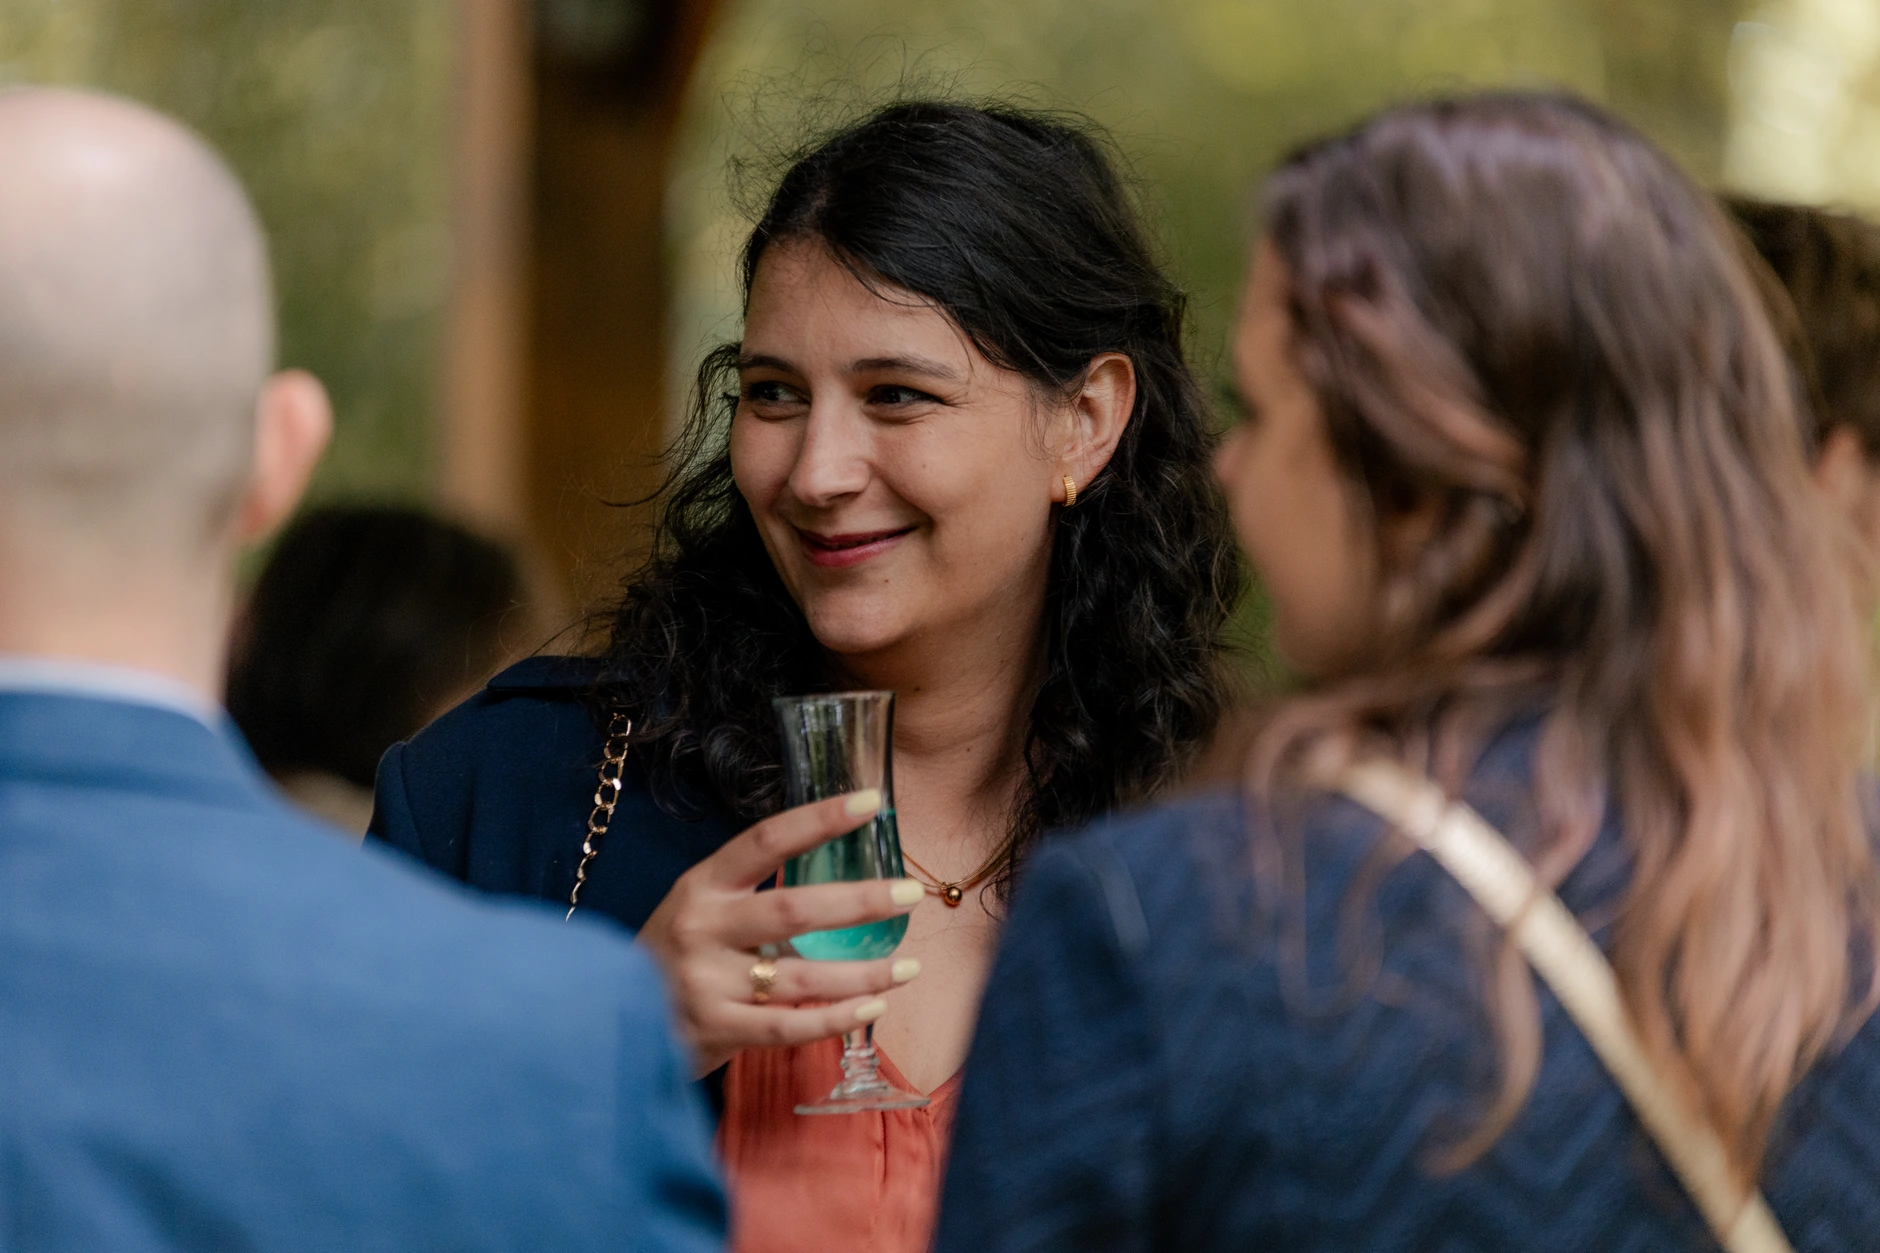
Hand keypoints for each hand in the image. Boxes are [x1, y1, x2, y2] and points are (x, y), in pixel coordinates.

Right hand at [638, 789, 924, 1076]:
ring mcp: (707, 982)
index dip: (818, 819)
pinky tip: (873, 1006)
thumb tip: (841, 870)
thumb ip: (754, 892)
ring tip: (908, 966)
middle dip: (859, 901)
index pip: (765, 840)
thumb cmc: (676, 954)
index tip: (869, 802)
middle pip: (792, 910)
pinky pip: (791, 1026)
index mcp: (703, 885)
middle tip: (910, 893)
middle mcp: (702, 928)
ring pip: (802, 977)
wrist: (613, 1015)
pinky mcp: (716, 1030)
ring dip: (864, 972)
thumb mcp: (701, 907)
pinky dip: (838, 1018)